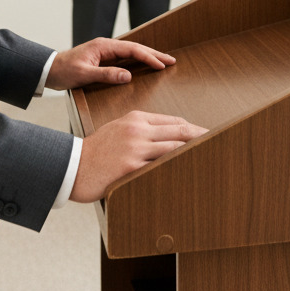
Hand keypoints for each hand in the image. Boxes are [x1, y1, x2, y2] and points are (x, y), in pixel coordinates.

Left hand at [46, 38, 175, 90]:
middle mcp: (106, 46)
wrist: (48, 70)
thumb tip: (128, 76)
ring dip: (148, 56)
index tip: (161, 65)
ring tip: (163, 62)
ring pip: (131, 52)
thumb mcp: (84, 75)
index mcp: (103, 46)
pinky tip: (144, 65)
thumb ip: (106, 75)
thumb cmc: (64, 71)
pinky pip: (125, 58)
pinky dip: (137, 60)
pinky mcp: (103, 58)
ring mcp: (105, 51)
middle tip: (171, 61)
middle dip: (154, 54)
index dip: (148, 57)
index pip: (132, 50)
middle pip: (135, 48)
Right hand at [70, 110, 206, 202]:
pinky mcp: (131, 166)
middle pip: (178, 130)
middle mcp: (138, 129)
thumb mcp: (117, 130)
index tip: (204, 134)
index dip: (191, 128)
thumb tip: (164, 136)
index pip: (172, 121)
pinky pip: (159, 166)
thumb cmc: (95, 151)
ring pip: (173, 146)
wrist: (71, 165)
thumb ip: (140, 130)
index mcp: (136, 118)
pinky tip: (187, 171)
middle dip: (200, 136)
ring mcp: (135, 147)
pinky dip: (175, 168)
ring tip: (209, 156)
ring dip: (193, 151)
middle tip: (218, 141)